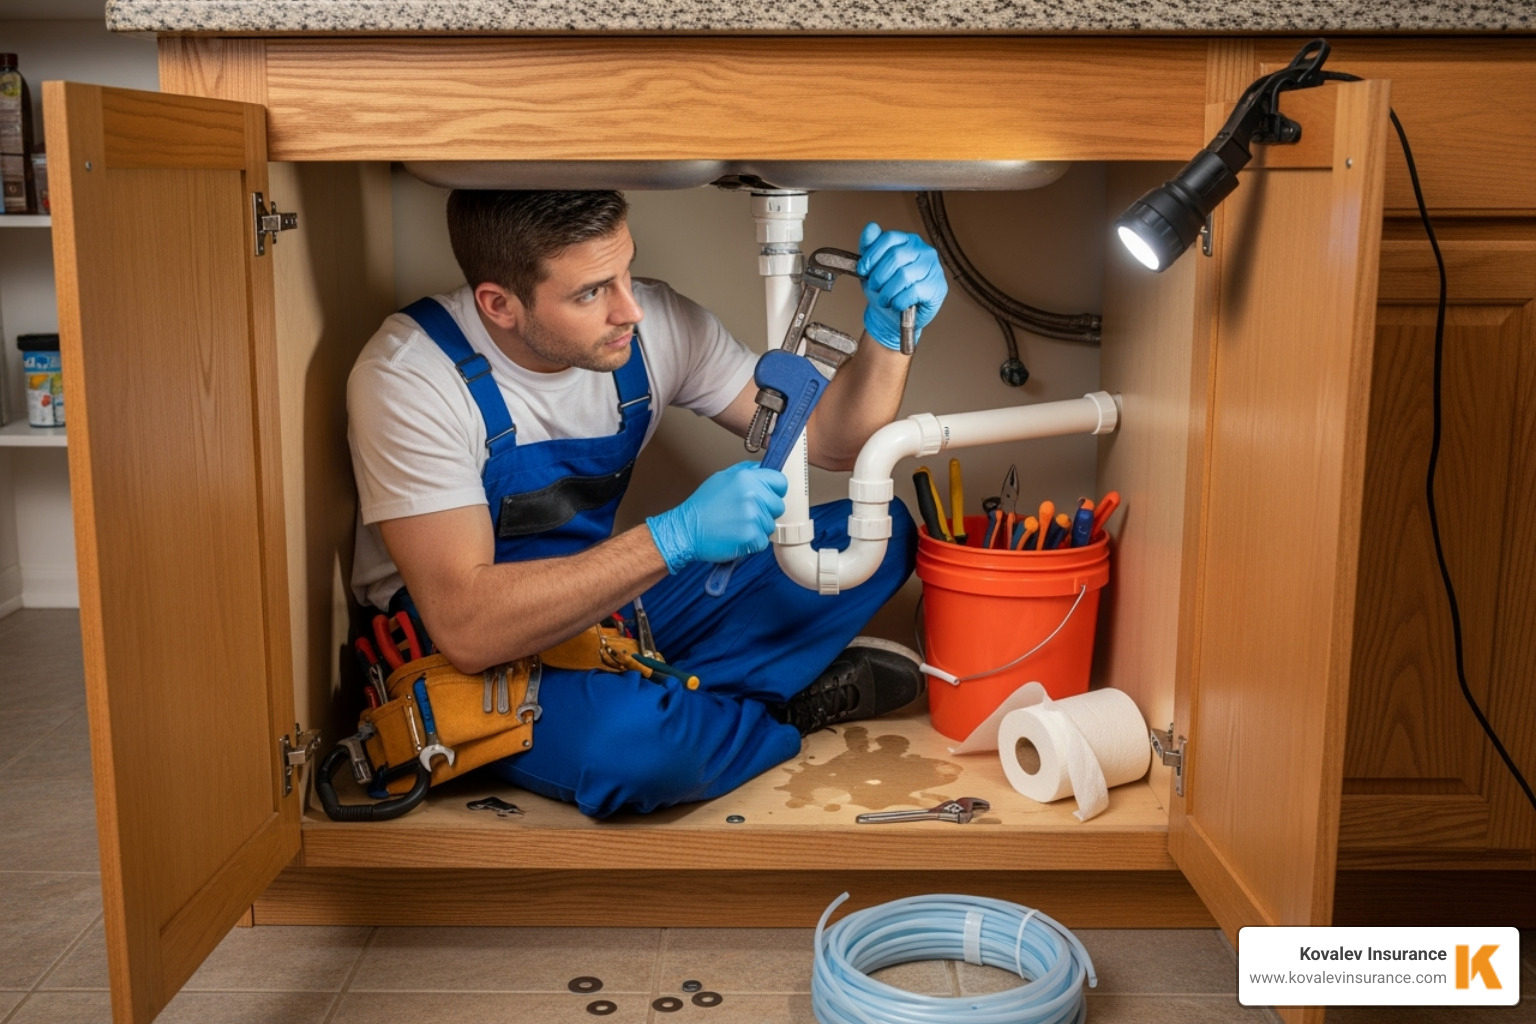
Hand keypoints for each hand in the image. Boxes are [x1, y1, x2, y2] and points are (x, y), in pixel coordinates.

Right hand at [646, 462, 788, 572]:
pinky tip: (736, 536)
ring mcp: (753, 516)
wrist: (686, 530)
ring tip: (737, 525)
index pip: (780, 482)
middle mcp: (752, 495)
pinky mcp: (752, 536)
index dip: (775, 490)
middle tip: (746, 514)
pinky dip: (752, 543)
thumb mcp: (722, 478)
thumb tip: (763, 469)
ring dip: (757, 528)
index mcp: (746, 477)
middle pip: (778, 505)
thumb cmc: (702, 506)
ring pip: (770, 525)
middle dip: (766, 511)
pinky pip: (763, 541)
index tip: (767, 496)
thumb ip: (746, 471)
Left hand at [856, 222, 947, 350]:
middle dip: (879, 276)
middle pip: (896, 256)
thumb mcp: (872, 267)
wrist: (893, 316)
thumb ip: (869, 246)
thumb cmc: (885, 289)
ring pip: (904, 275)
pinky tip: (897, 304)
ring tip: (885, 299)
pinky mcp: (938, 287)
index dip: (872, 255)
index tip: (863, 270)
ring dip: (888, 292)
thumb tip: (871, 226)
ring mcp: (933, 268)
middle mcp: (924, 250)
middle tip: (875, 287)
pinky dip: (899, 301)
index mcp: (908, 241)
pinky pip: (913, 292)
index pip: (889, 238)